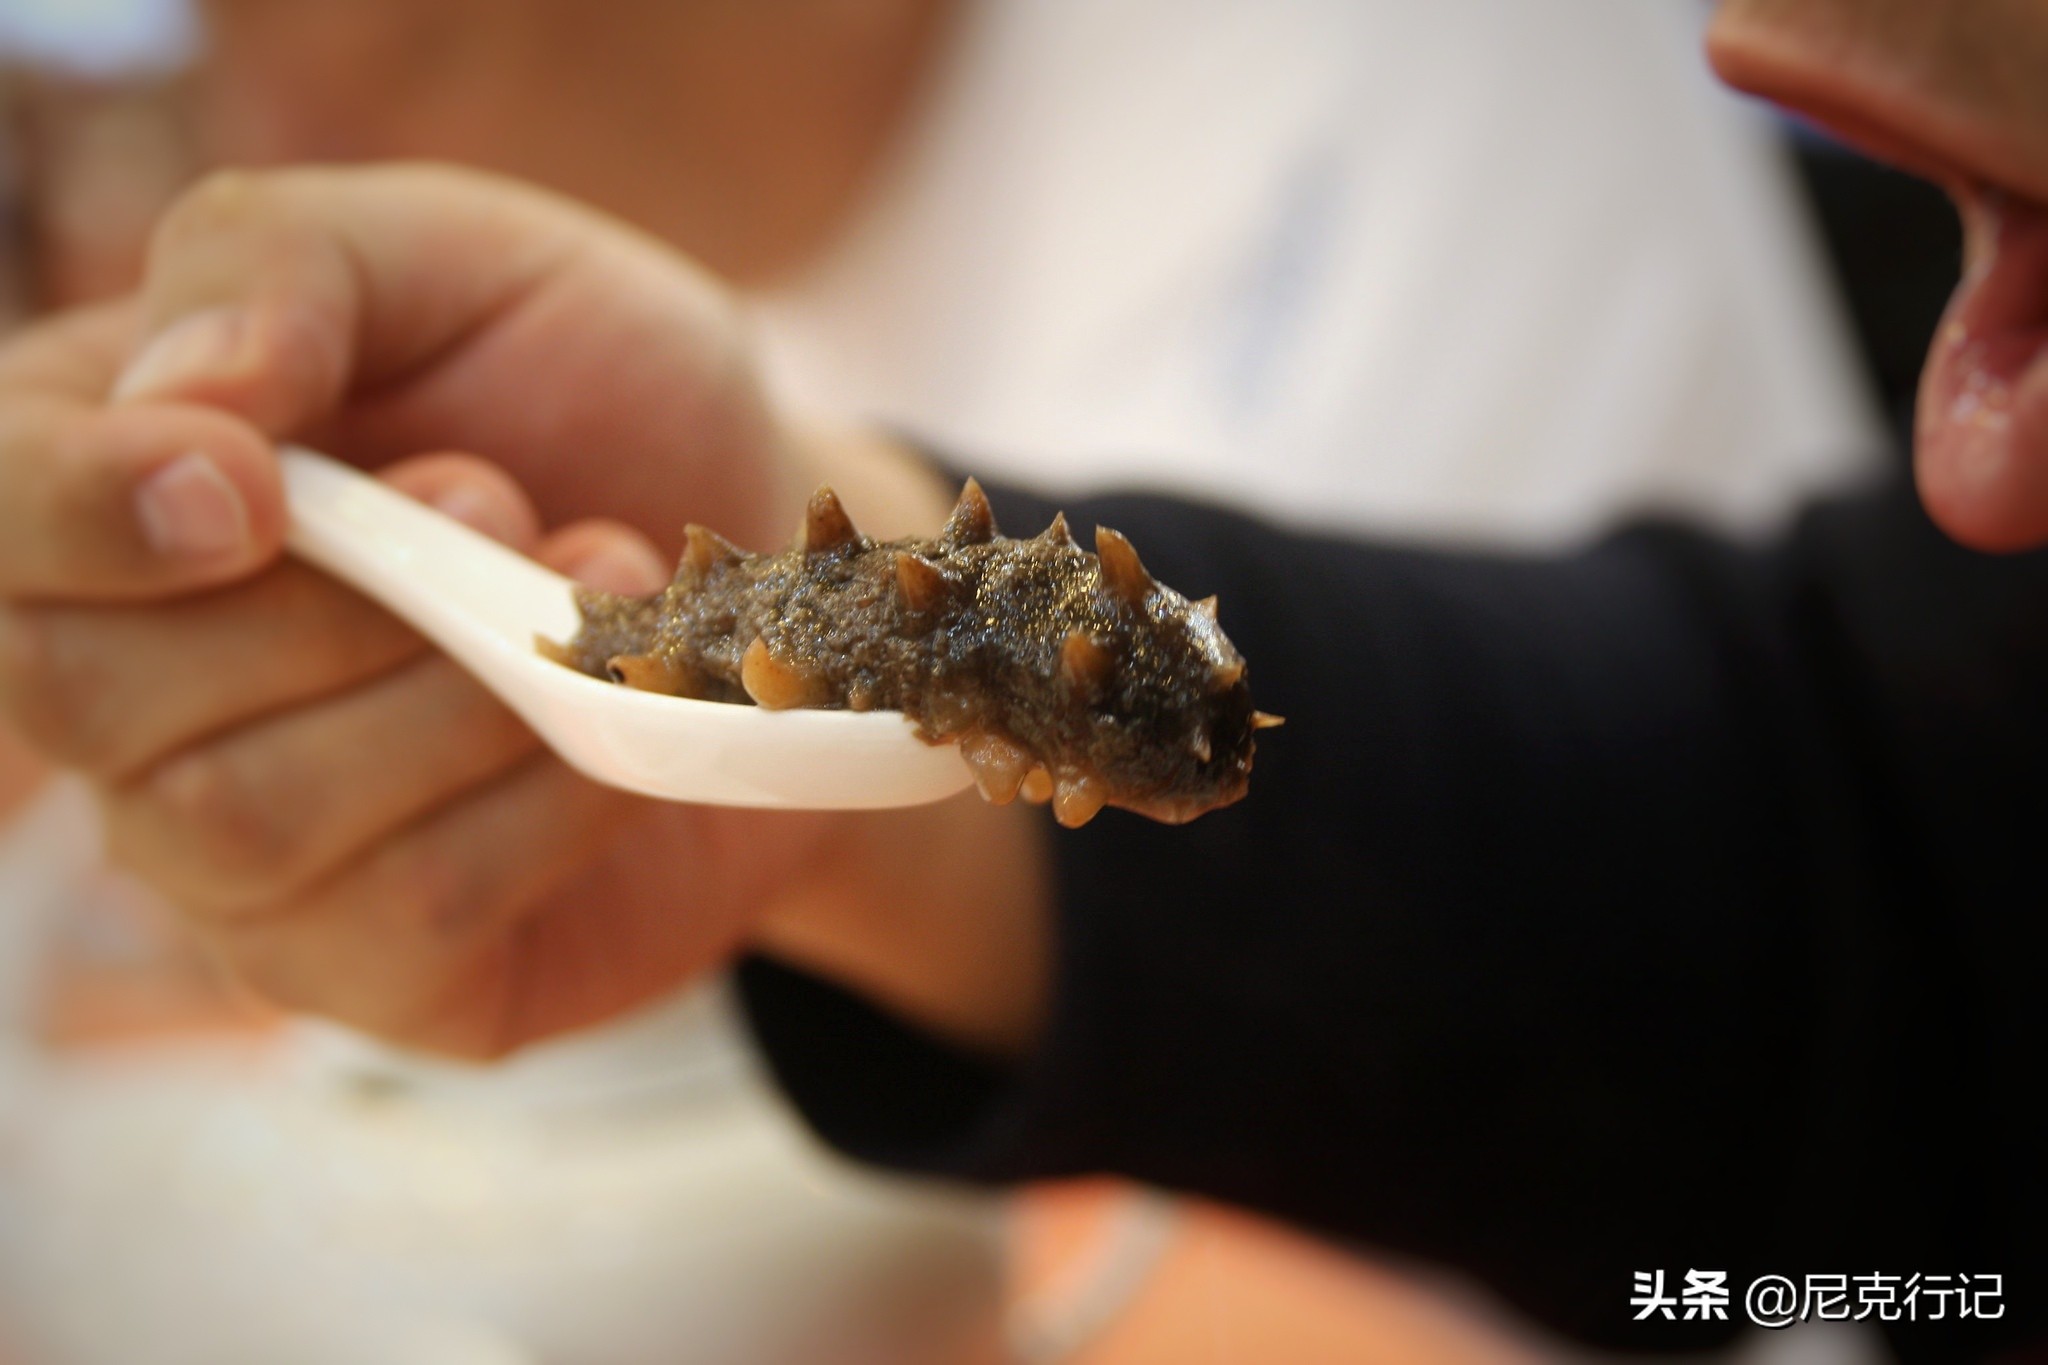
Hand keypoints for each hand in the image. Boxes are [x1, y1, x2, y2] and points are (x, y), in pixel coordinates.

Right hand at [0, 165, 1048, 1057]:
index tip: (255, 487)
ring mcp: (232, 857)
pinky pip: (403, 916)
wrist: (768, 566)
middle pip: (92, 696)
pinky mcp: (370, 969)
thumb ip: (288, 262)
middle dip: (338, 603)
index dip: (81, 515)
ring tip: (593, 597)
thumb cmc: (597, 400)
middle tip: (504, 499)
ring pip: (247, 820)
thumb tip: (184, 399)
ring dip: (459, 694)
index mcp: (102, 484)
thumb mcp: (464, 258)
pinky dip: (542, 803)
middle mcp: (127, 688)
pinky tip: (610, 726)